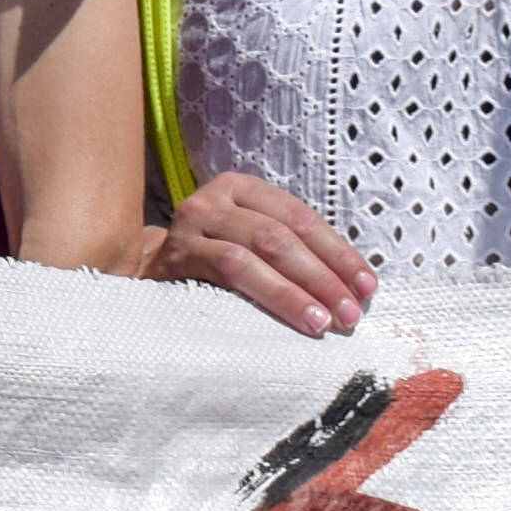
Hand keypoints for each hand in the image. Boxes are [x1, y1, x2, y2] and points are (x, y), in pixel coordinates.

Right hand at [148, 171, 376, 336]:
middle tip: (351, 313)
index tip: (367, 286)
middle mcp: (215, 198)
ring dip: (298, 290)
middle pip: (282, 235)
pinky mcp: (178, 254)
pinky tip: (294, 317)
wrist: (144, 273)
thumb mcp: (249, 241)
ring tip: (327, 321)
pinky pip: (231, 271)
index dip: (338, 252)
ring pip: (257, 252)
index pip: (301, 218)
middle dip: (324, 276)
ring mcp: (193, 223)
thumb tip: (352, 286)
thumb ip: (289, 250)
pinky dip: (269, 294)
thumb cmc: (210, 261)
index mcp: (242, 188)